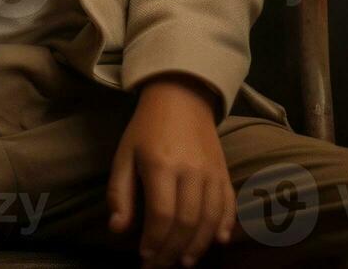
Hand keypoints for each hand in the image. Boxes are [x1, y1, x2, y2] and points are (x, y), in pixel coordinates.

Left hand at [106, 74, 235, 268]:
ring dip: (198, 246)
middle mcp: (190, 170)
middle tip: (161, 265)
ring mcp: (212, 171)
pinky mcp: (224, 171)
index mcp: (161, 165)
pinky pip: (229, 204)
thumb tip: (118, 230)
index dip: (154, 242)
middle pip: (186, 222)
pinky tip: (218, 242)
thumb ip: (120, 193)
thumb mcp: (124, 155)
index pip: (162, 215)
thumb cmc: (146, 128)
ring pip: (210, 218)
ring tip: (185, 261)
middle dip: (173, 250)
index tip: (144, 257)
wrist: (181, 96)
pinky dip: (225, 225)